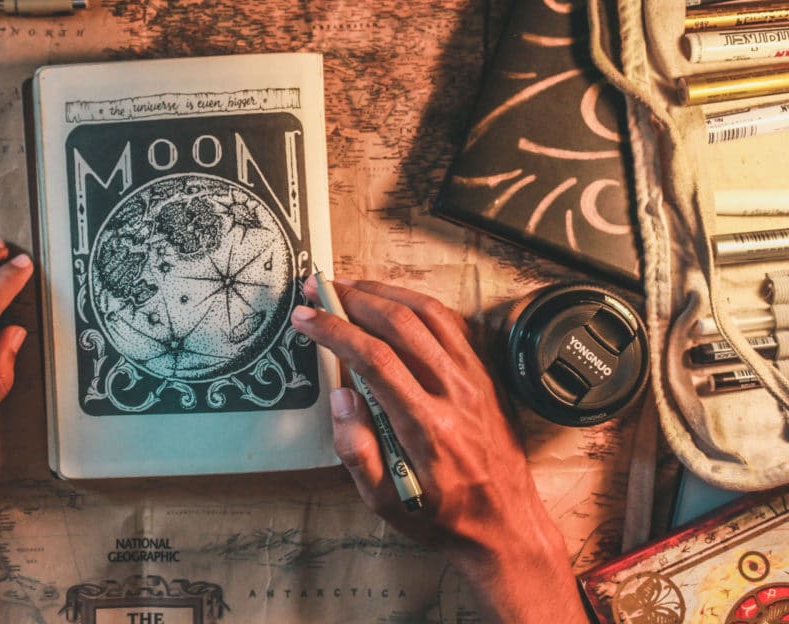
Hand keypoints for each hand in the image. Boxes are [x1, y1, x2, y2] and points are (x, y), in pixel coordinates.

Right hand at [292, 278, 587, 623]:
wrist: (505, 525)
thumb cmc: (442, 516)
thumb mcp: (386, 502)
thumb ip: (357, 451)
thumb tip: (341, 397)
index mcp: (425, 426)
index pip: (373, 358)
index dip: (334, 329)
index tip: (305, 317)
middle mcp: (453, 393)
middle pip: (400, 324)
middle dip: (352, 299)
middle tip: (319, 288)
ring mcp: (474, 379)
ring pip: (428, 313)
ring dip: (384, 292)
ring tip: (350, 286)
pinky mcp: (485, 375)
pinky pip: (453, 323)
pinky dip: (418, 303)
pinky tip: (395, 301)